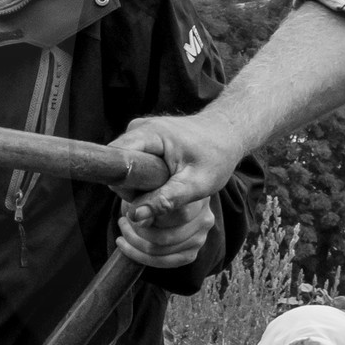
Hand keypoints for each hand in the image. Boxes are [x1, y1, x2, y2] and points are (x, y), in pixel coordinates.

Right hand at [113, 113, 236, 268]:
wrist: (228, 134)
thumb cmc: (217, 155)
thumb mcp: (196, 183)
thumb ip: (166, 199)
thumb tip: (136, 216)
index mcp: (150, 133)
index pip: (115, 161)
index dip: (125, 186)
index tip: (146, 199)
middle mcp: (138, 128)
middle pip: (118, 168)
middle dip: (136, 189)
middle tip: (166, 194)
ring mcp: (139, 133)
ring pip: (125, 170)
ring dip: (142, 186)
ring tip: (170, 186)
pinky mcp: (143, 140)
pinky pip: (133, 166)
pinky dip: (146, 179)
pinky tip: (166, 180)